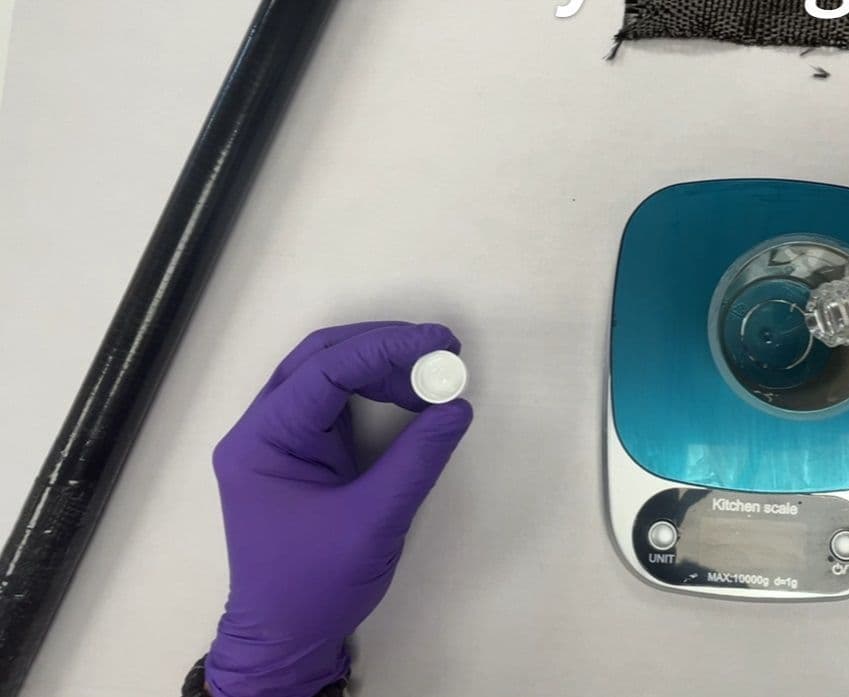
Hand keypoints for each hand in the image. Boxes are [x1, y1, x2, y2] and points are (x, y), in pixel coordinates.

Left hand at [206, 322, 472, 696]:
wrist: (283, 639)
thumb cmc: (315, 585)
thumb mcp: (374, 522)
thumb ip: (415, 460)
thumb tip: (457, 407)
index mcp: (262, 441)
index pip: (326, 371)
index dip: (386, 348)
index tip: (439, 342)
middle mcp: (260, 430)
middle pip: (320, 360)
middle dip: (382, 348)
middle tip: (441, 350)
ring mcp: (275, 440)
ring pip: (325, 375)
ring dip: (380, 367)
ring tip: (433, 376)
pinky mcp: (296, 453)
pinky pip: (331, 403)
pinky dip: (372, 391)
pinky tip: (409, 396)